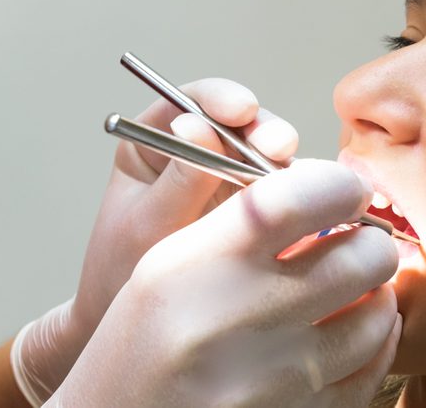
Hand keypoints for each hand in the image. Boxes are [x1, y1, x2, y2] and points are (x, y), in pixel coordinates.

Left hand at [11, 78, 298, 404]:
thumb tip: (201, 128)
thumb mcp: (146, 226)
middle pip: (236, 124)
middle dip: (261, 130)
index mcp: (153, 143)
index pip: (188, 104)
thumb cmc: (120, 272)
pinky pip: (278, 189)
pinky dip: (293, 191)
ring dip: (282, 162)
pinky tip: (305, 198)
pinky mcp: (251, 205)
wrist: (131, 325)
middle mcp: (194, 154)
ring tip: (293, 176)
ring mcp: (226, 179)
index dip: (220, 99)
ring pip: (262, 155)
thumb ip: (179, 181)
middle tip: (279, 147)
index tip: (242, 111)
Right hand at [47, 160, 400, 407]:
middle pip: (360, 258)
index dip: (339, 185)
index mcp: (201, 266)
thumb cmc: (146, 337)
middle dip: (371, 241)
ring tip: (358, 286)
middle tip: (359, 241)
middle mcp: (239, 321)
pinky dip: (377, 341)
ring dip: (379, 292)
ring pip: (378, 315)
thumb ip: (247, 223)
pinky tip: (359, 329)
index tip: (347, 189)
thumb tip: (329, 197)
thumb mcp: (172, 262)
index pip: (297, 200)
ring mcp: (274, 379)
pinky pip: (373, 368)